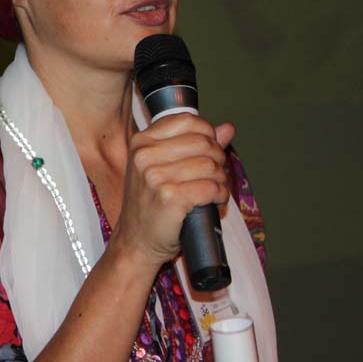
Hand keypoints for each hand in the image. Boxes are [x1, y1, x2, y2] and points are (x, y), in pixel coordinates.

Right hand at [111, 114, 233, 269]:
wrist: (135, 240)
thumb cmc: (149, 203)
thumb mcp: (161, 167)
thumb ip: (194, 144)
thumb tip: (227, 128)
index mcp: (141, 142)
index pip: (187, 120)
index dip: (207, 133)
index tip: (210, 149)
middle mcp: (145, 156)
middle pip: (203, 142)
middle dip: (218, 158)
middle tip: (216, 174)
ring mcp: (155, 177)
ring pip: (210, 166)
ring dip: (222, 180)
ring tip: (215, 189)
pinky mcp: (170, 198)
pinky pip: (211, 188)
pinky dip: (221, 195)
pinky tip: (215, 201)